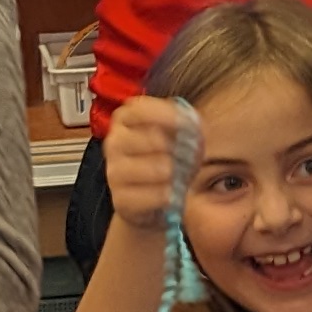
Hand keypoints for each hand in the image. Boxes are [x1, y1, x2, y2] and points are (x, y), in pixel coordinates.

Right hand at [105, 93, 198, 229]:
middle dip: (181, 149)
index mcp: (124, 120)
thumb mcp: (172, 135)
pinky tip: (170, 193)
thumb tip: (197, 124)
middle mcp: (114, 143)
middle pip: (155, 139)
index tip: (190, 124)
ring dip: (178, 173)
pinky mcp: (120, 200)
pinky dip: (171, 194)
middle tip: (191, 157)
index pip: (140, 109)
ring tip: (180, 176)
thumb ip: (184, 123)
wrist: (147, 202)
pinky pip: (159, 194)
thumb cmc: (162, 161)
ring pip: (160, 168)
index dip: (168, 115)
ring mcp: (114, 172)